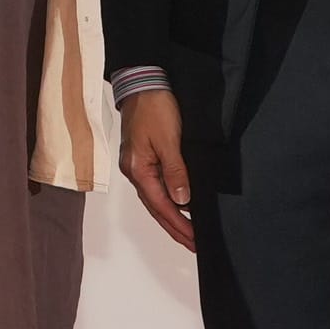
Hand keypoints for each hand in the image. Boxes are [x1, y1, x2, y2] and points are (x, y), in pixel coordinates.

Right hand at [117, 87, 194, 250]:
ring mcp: (137, 166)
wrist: (142, 83)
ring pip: (155, 200)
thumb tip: (182, 199)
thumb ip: (175, 170)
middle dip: (175, 229)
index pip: (162, 207)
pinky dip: (167, 202)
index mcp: (139, 170)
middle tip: (193, 245)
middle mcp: (135, 172)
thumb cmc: (154, 107)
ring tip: (188, 233)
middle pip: (156, 209)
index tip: (194, 239)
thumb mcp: (168, 140)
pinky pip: (155, 188)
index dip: (179, 225)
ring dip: (171, 218)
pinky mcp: (142, 159)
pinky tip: (177, 206)